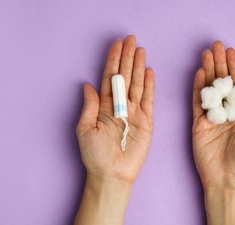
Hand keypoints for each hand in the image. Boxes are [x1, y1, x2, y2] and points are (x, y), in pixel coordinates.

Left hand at [76, 35, 154, 187]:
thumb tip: (87, 84)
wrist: (111, 174)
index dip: (113, 61)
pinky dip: (149, 86)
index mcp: (103, 106)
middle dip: (127, 58)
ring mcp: (134, 113)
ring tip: (141, 50)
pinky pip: (149, 100)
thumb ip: (89, 106)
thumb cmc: (95, 155)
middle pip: (124, 77)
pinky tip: (148, 72)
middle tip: (131, 39)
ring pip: (137, 85)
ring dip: (138, 67)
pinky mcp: (147, 121)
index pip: (109, 78)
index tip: (117, 45)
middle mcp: (119, 106)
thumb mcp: (85, 128)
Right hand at [192, 41, 234, 190]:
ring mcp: (212, 117)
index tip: (231, 52)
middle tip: (215, 46)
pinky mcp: (199, 124)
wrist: (226, 181)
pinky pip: (197, 103)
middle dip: (220, 64)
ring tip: (206, 54)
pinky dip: (197, 89)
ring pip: (209, 89)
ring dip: (208, 71)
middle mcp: (227, 112)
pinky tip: (198, 74)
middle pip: (223, 83)